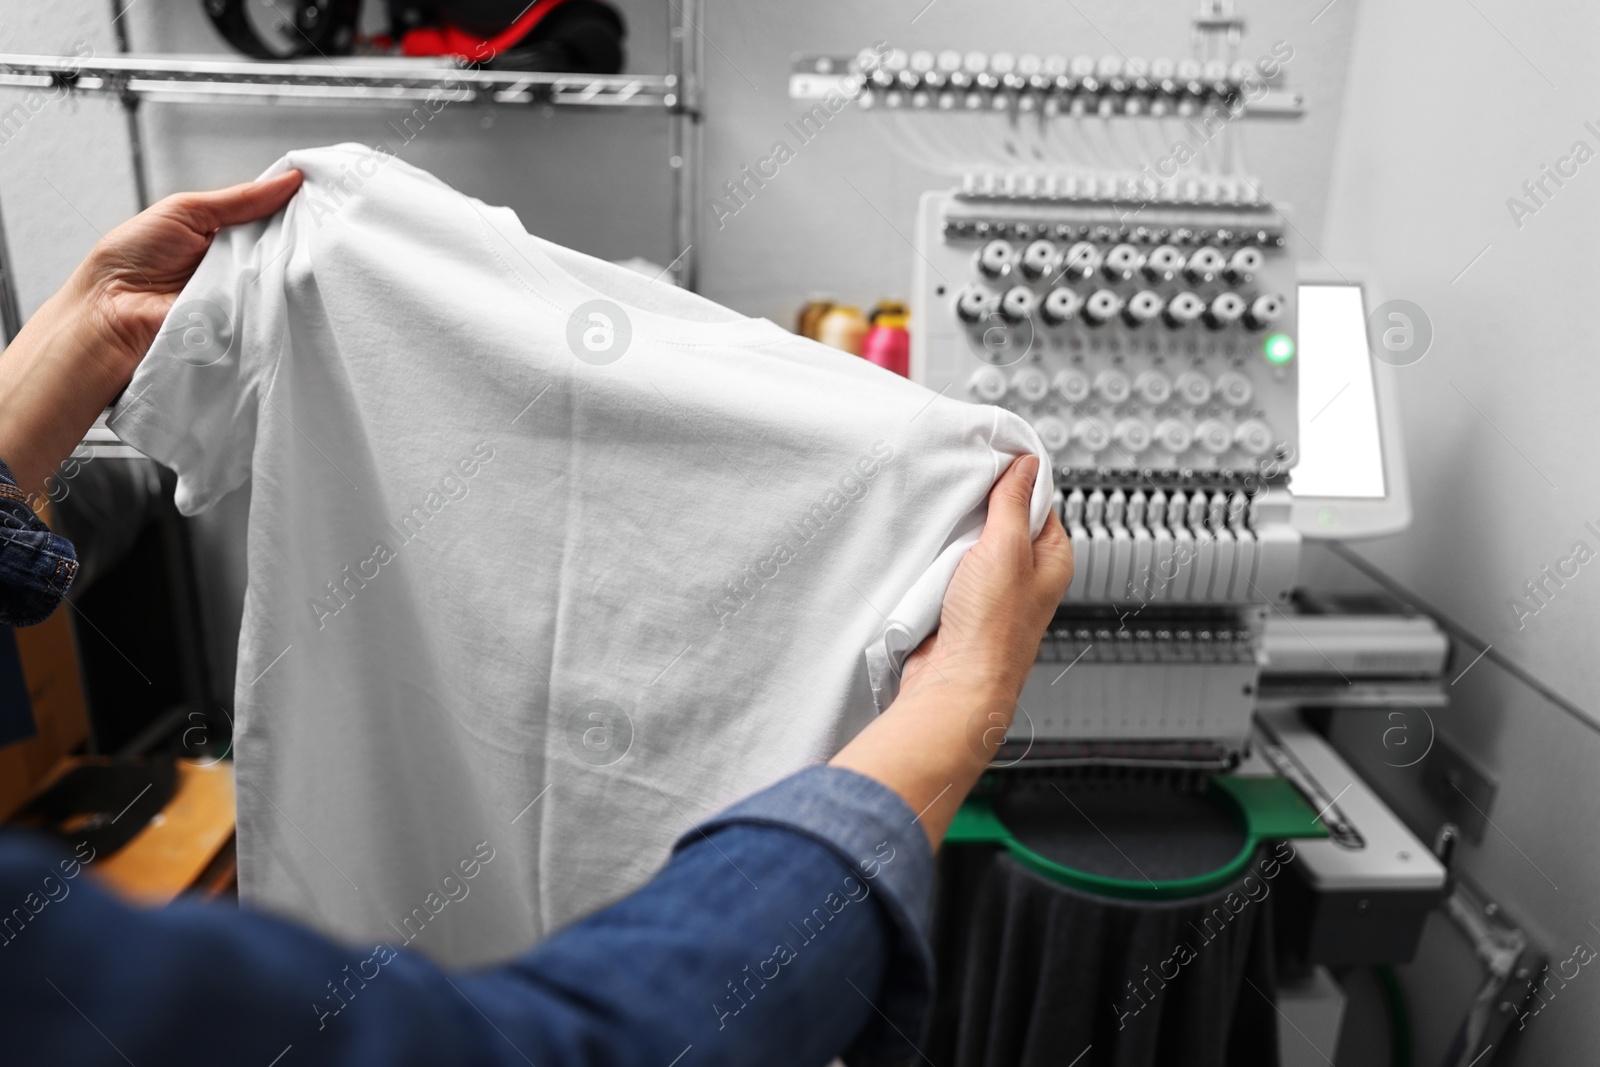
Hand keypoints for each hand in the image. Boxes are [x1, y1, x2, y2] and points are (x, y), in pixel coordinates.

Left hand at [79, 169, 303, 374]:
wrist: (110, 312)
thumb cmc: (132, 258)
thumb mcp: (186, 210)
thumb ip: (240, 200)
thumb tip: (289, 180)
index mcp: (222, 233)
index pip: (268, 216)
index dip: (292, 205)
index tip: (318, 192)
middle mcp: (236, 263)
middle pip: (281, 246)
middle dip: (297, 234)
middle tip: (321, 222)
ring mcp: (242, 293)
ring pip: (282, 277)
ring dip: (287, 265)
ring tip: (305, 252)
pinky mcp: (245, 322)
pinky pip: (272, 308)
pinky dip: (277, 298)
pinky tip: (288, 286)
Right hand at [830, 452, 1072, 846]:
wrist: (954, 684)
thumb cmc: (992, 632)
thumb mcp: (1006, 548)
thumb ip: (1013, 502)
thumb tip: (1026, 465)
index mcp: (1052, 558)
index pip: (1037, 500)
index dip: (1013, 480)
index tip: (989, 461)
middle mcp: (1026, 575)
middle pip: (1001, 520)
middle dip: (978, 508)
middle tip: (960, 496)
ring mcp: (991, 591)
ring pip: (970, 544)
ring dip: (953, 537)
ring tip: (944, 532)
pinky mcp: (960, 604)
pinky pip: (946, 568)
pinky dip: (936, 560)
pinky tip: (930, 558)